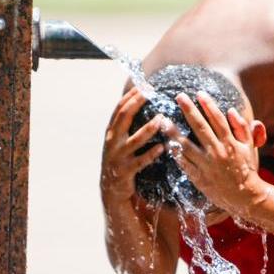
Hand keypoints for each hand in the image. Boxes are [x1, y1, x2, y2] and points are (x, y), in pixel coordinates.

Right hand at [101, 88, 164, 202]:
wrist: (111, 188)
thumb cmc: (120, 159)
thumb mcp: (118, 140)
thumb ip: (126, 124)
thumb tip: (139, 102)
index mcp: (111, 131)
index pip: (120, 108)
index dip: (131, 96)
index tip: (144, 85)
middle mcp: (112, 141)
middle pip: (124, 117)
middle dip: (136, 103)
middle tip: (150, 92)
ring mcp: (118, 156)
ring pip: (135, 139)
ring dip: (149, 128)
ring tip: (161, 119)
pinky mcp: (125, 171)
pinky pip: (141, 161)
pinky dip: (152, 153)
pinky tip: (163, 147)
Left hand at [164, 91, 266, 215]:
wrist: (245, 197)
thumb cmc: (247, 169)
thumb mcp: (250, 147)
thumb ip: (242, 128)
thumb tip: (231, 111)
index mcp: (230, 144)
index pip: (218, 120)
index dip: (209, 105)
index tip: (199, 93)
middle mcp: (217, 153)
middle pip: (201, 128)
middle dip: (189, 110)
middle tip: (179, 96)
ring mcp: (207, 166)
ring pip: (187, 146)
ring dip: (174, 132)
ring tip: (163, 120)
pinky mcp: (199, 178)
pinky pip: (184, 164)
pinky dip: (176, 154)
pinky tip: (166, 143)